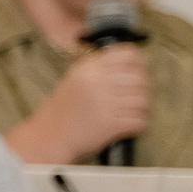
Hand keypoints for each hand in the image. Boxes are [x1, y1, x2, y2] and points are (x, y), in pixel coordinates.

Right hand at [31, 43, 151, 162]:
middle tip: (135, 98)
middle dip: (143, 90)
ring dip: (142, 108)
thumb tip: (137, 61)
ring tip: (132, 112)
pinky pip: (140, 120)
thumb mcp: (75, 79)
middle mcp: (97, 82)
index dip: (140, 63)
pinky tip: (130, 125)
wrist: (48, 136)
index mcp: (88, 68)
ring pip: (143, 100)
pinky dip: (139, 124)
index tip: (139, 72)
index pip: (128, 55)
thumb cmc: (64, 109)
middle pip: (140, 79)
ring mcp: (104, 104)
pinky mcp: (110, 124)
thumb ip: (100, 69)